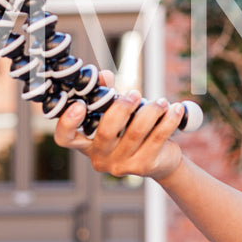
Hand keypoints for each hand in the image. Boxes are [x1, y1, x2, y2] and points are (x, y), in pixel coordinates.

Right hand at [53, 71, 186, 180]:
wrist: (161, 160)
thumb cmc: (132, 132)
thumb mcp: (118, 115)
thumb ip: (107, 95)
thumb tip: (104, 75)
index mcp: (86, 144)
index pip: (65, 138)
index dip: (68, 122)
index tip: (79, 104)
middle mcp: (100, 158)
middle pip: (106, 131)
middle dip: (122, 107)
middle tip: (135, 93)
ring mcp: (121, 165)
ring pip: (135, 132)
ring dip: (151, 110)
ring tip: (161, 101)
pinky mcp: (144, 166)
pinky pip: (157, 138)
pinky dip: (168, 120)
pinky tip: (176, 109)